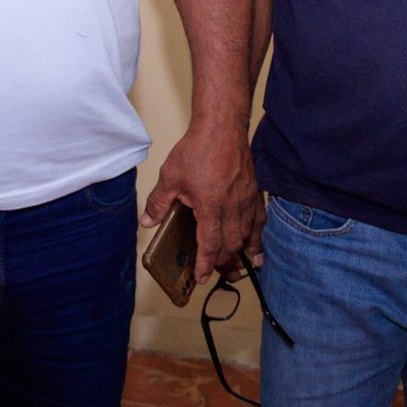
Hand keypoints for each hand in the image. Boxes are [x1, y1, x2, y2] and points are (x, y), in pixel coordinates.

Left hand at [140, 119, 257, 282]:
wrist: (222, 129)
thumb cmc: (198, 149)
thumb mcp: (170, 177)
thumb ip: (159, 202)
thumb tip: (147, 221)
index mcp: (210, 208)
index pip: (210, 245)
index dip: (206, 264)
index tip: (202, 277)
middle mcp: (232, 208)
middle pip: (231, 245)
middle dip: (225, 263)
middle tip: (220, 273)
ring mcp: (246, 201)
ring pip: (248, 235)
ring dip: (244, 253)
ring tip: (244, 268)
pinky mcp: (254, 192)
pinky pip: (259, 220)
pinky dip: (258, 235)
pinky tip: (257, 243)